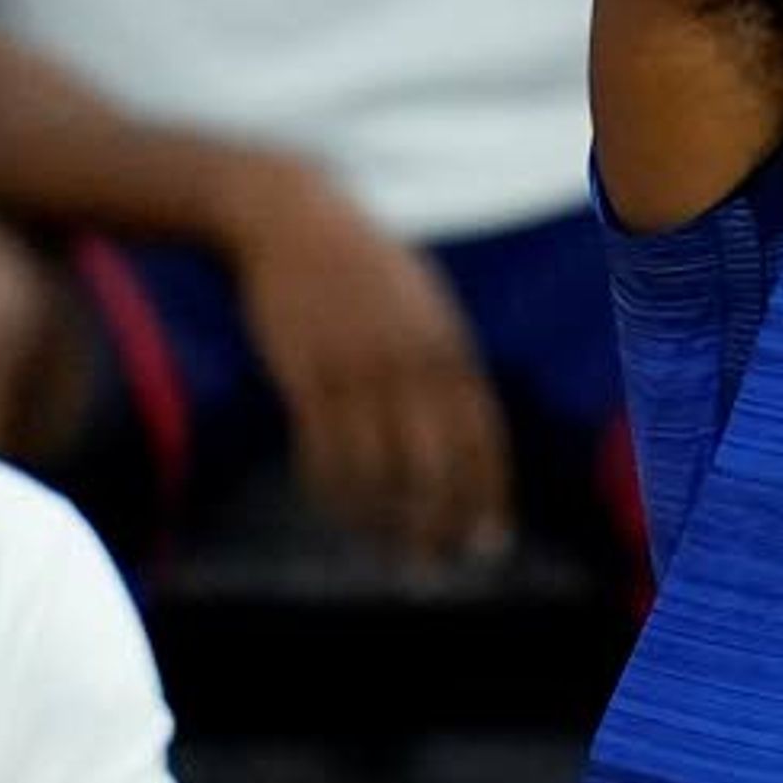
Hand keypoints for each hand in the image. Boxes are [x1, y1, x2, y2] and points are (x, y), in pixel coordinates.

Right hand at [215, 157, 513, 566]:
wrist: (294, 218)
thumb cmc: (367, 267)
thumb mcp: (426, 304)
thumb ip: (451, 364)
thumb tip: (474, 437)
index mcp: (448, 345)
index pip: (482, 439)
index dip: (487, 498)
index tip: (488, 543)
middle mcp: (409, 362)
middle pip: (435, 468)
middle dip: (439, 525)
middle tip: (433, 564)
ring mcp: (355, 369)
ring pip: (377, 473)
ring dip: (382, 520)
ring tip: (383, 545)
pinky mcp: (305, 375)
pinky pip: (323, 455)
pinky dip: (333, 493)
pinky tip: (337, 508)